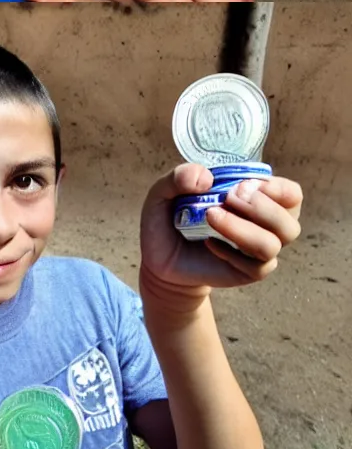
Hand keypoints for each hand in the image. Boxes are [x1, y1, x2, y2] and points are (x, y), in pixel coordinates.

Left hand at [138, 165, 302, 308]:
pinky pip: (256, 266)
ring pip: (273, 244)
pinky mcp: (248, 272)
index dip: (278, 189)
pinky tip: (209, 243)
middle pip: (289, 223)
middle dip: (261, 208)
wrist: (159, 254)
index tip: (246, 185)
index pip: (290, 194)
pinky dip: (231, 253)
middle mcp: (263, 224)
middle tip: (228, 198)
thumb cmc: (169, 216)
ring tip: (211, 216)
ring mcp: (257, 250)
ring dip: (242, 229)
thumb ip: (179, 177)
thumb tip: (205, 177)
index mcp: (254, 197)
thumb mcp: (163, 190)